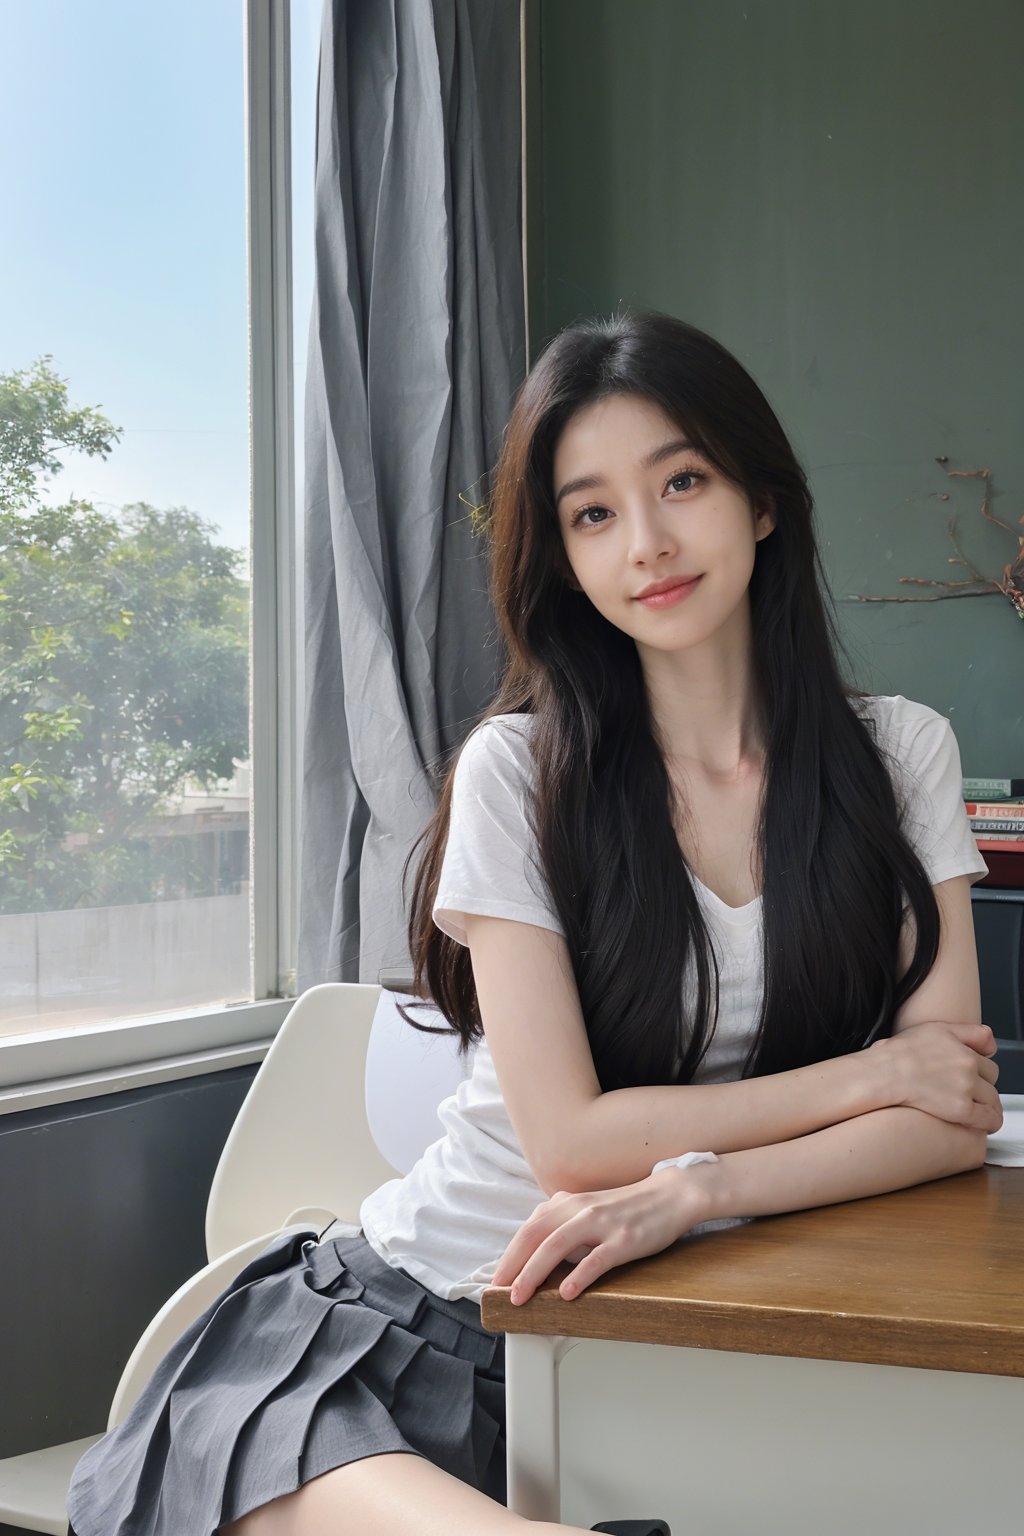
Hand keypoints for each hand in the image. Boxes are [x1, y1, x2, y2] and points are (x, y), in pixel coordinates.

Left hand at [491, 1170, 711, 1306]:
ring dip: (534, 1271)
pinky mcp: (624, 1239)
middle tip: (497, 1292)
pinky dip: (580, 1274)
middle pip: (534, 1235)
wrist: (670, 1195)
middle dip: (512, 1265)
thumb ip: (561, 1226)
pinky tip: (568, 1293)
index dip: (508, 1255)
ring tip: (519, 1297)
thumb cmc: (626, 1209)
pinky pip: (597, 1258)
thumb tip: (534, 1257)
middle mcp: (579, 1209)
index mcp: (567, 1204)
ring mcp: (602, 1223)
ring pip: (557, 1245)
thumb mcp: (587, 1211)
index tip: (494, 1280)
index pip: (528, 1229)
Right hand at [872, 1020, 1001, 1132]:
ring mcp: (966, 1088)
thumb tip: (992, 1046)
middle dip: (983, 1088)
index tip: (974, 1080)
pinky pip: (990, 1119)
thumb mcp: (935, 1029)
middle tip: (969, 1095)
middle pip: (992, 1081)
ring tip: (976, 1111)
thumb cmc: (898, 1054)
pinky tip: (980, 1125)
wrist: (883, 1074)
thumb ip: (969, 1033)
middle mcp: (968, 1066)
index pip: (988, 1064)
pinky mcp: (961, 1110)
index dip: (980, 1073)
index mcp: (963, 1048)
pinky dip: (990, 1122)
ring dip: (988, 1106)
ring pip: (993, 1100)